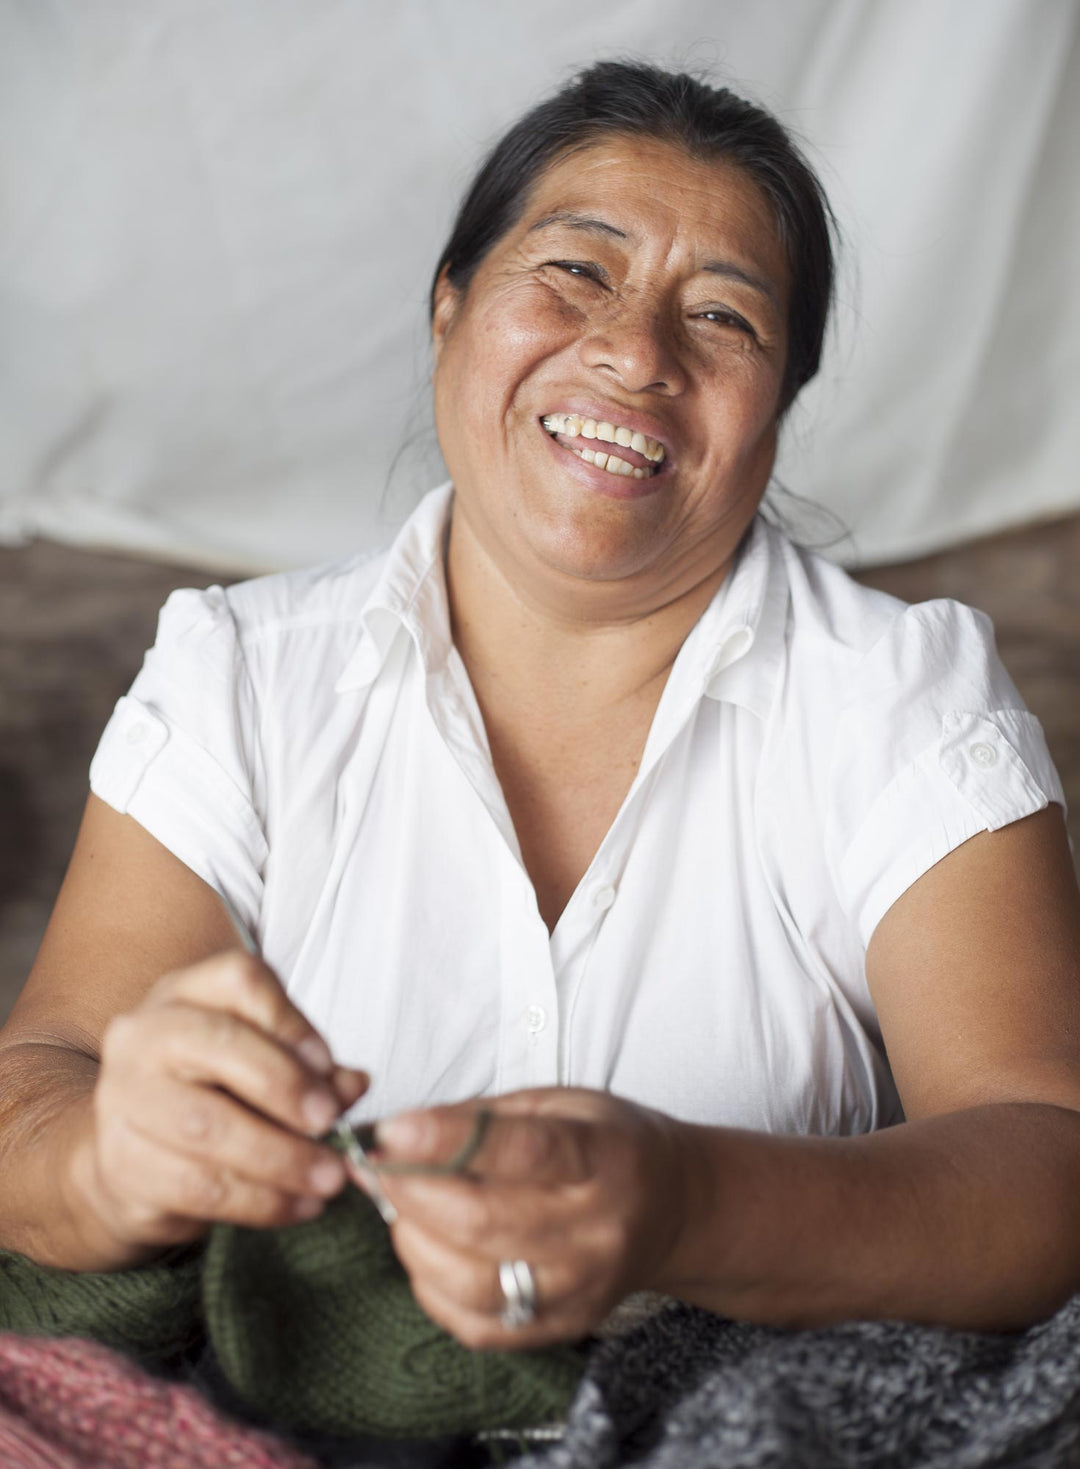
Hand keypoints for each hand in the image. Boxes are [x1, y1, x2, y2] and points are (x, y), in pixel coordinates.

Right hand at [73, 951, 367, 1265]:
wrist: (132, 1157)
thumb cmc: (212, 1095)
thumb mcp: (262, 1065)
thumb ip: (313, 1070)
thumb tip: (354, 1084)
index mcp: (187, 993)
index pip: (240, 980)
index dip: (291, 1021)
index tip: (328, 1064)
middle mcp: (146, 1034)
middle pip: (221, 1046)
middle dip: (287, 1087)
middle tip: (330, 1123)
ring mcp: (125, 1098)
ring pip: (209, 1125)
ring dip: (282, 1157)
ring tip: (329, 1177)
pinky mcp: (122, 1164)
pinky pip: (199, 1185)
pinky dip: (261, 1200)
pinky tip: (298, 1206)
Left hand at [354, 1088, 694, 1348]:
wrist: (676, 1208)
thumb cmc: (611, 1144)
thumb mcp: (564, 1102)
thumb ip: (489, 1118)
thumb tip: (407, 1132)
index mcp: (603, 1158)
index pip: (522, 1151)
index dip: (449, 1140)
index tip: (394, 1129)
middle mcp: (596, 1229)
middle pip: (484, 1221)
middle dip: (411, 1191)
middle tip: (376, 1166)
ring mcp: (581, 1287)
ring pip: (473, 1281)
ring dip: (415, 1241)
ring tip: (399, 1208)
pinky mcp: (563, 1327)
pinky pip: (479, 1327)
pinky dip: (433, 1290)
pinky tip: (427, 1252)